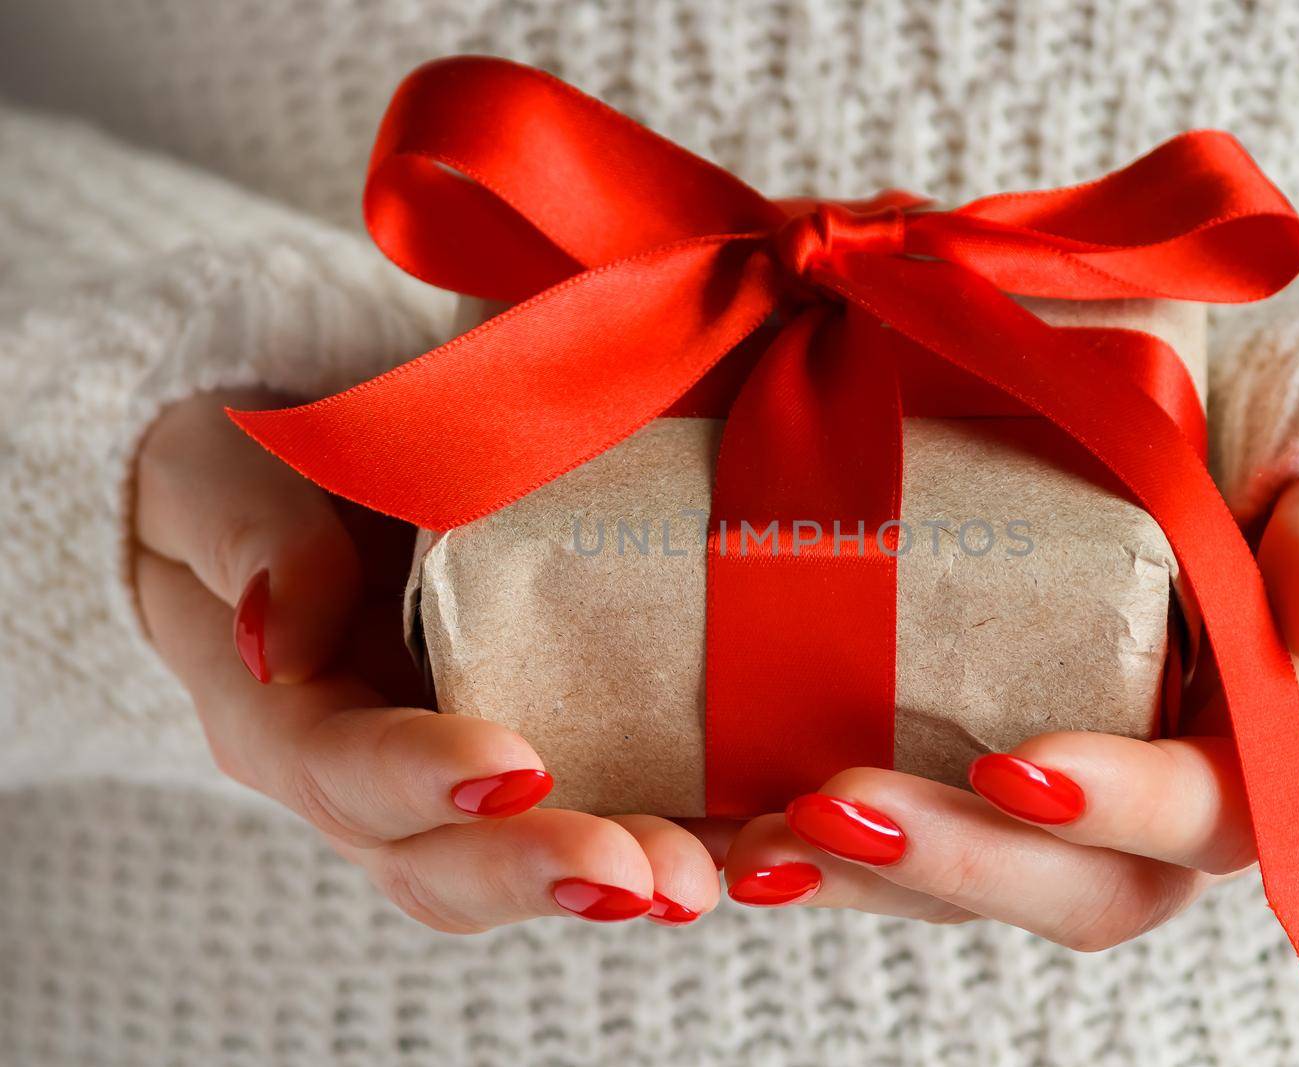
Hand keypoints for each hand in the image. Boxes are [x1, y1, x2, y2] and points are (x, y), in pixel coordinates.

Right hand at [133, 390, 718, 929]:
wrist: (320, 484)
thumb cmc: (260, 474)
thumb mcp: (220, 475)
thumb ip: (249, 540)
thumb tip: (278, 634)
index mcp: (284, 715)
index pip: (342, 771)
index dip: (424, 779)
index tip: (518, 769)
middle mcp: (368, 779)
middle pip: (437, 861)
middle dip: (537, 871)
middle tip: (637, 876)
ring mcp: (452, 785)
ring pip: (522, 864)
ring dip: (615, 877)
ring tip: (695, 883)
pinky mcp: (533, 758)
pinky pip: (593, 816)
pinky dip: (663, 838)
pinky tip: (736, 842)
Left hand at [713, 474, 1298, 943]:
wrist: (1227, 544)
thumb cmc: (1274, 530)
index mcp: (1264, 766)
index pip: (1206, 813)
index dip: (1115, 803)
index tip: (1012, 764)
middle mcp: (1166, 829)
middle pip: (1076, 891)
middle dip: (953, 863)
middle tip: (830, 809)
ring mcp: (1074, 833)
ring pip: (981, 894)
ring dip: (867, 882)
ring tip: (756, 851)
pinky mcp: (996, 813)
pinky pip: (921, 862)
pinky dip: (832, 863)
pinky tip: (739, 846)